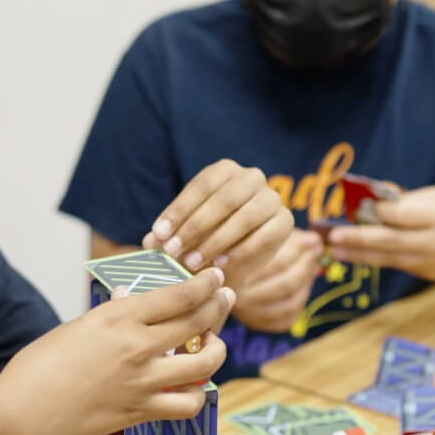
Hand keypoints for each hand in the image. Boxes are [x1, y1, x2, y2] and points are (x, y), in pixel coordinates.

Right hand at [0, 269, 233, 434]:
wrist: (25, 414)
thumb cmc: (39, 366)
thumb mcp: (76, 327)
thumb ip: (110, 315)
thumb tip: (129, 300)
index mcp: (118, 318)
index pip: (178, 295)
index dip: (204, 284)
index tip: (215, 277)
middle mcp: (137, 347)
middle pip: (198, 322)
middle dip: (218, 306)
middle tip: (224, 299)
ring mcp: (143, 382)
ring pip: (204, 364)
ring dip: (216, 351)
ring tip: (212, 345)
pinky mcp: (142, 411)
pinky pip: (187, 404)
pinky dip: (196, 394)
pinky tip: (192, 386)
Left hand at [142, 159, 292, 276]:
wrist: (238, 259)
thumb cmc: (206, 239)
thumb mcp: (184, 234)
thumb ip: (168, 234)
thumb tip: (149, 241)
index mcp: (225, 170)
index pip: (201, 186)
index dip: (178, 210)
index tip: (158, 234)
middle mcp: (252, 178)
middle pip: (223, 199)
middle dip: (195, 227)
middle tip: (174, 251)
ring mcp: (272, 199)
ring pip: (244, 218)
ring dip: (215, 241)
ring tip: (192, 262)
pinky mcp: (285, 223)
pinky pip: (262, 237)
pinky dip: (239, 252)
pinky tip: (219, 265)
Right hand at [228, 228, 321, 333]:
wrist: (208, 269)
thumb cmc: (236, 244)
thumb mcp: (256, 233)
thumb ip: (285, 237)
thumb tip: (316, 242)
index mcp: (234, 272)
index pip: (277, 263)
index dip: (300, 251)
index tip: (310, 239)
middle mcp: (238, 297)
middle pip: (286, 285)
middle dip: (305, 267)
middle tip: (313, 252)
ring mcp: (246, 313)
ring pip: (289, 304)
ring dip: (305, 284)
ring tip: (310, 267)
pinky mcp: (254, 323)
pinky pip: (284, 319)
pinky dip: (298, 304)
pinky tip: (300, 287)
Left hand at [322, 186, 434, 281]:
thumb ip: (410, 200)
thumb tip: (375, 202)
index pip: (402, 216)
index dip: (377, 212)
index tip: (356, 206)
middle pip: (390, 241)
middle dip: (358, 239)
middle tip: (332, 237)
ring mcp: (431, 262)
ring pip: (388, 258)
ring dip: (358, 255)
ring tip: (334, 250)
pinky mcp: (427, 272)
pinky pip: (398, 263)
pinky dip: (377, 257)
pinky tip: (355, 254)